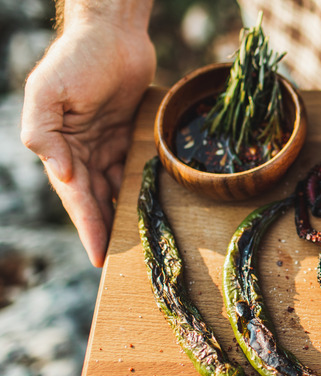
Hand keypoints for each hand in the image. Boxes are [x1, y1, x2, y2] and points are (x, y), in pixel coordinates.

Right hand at [21, 8, 154, 266]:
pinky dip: (134, 189)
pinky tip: (145, 208)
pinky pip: (129, 168)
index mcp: (57, 146)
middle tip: (118, 263)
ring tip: (134, 245)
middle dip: (103, 230)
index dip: (86, 226)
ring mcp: (102, 143)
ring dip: (118, 215)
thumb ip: (42, 131)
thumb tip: (58, 173)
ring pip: (111, 189)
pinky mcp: (125, 134)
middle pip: (93, 199)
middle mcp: (78, 150)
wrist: (114, 34)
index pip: (74, 196)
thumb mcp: (48, 91)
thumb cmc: (77, 59)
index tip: (98, 255)